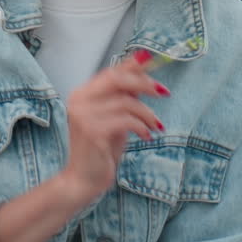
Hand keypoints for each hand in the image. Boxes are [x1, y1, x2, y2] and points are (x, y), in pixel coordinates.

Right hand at [61, 53, 167, 195]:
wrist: (83, 179)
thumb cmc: (100, 150)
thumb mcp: (114, 120)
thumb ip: (122, 100)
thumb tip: (143, 79)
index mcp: (81, 94)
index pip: (110, 72)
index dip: (132, 65)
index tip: (152, 61)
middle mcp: (79, 101)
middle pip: (117, 79)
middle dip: (144, 83)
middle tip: (163, 92)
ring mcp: (84, 115)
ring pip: (127, 102)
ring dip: (148, 114)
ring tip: (155, 126)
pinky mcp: (93, 131)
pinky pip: (127, 121)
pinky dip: (142, 127)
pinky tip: (146, 136)